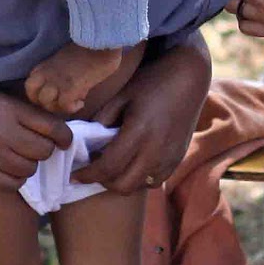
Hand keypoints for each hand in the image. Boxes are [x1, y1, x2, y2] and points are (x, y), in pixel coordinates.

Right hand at [0, 90, 72, 191]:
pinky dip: (16, 179)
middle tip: (36, 146)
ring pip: (30, 169)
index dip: (64, 137)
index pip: (51, 127)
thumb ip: (28, 113)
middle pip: (43, 151)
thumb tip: (58, 129)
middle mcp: (2, 132)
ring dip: (30, 164)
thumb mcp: (2, 99)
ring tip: (20, 156)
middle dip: (45, 150)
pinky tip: (10, 169)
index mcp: (10, 109)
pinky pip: (12, 184)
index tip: (65, 141)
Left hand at [24, 43, 123, 115]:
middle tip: (61, 103)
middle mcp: (47, 73)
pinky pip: (64, 105)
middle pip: (33, 96)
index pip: (29, 85)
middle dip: (46, 104)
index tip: (52, 97)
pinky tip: (81, 103)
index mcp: (45, 65)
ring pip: (45, 102)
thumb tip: (67, 89)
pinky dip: (71, 108)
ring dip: (58, 107)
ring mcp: (57, 80)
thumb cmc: (90, 48)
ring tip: (71, 103)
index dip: (38, 95)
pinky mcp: (70, 87)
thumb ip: (60, 72)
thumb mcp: (67, 58)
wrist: (102, 43)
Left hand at [71, 34, 212, 193]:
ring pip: (138, 186)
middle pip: (123, 185)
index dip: (88, 175)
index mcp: (139, 132)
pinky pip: (154, 180)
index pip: (108, 166)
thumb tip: (86, 141)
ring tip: (113, 167)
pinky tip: (133, 164)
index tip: (74, 175)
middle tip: (93, 171)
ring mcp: (169, 157)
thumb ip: (102, 119)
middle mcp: (156, 150)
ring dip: (122, 181)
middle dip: (103, 182)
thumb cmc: (151, 82)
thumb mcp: (122, 95)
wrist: (189, 78)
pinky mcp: (178, 158)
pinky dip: (139, 179)